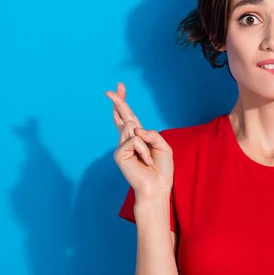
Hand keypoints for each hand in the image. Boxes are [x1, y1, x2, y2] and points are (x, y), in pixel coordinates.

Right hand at [106, 83, 173, 199]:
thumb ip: (151, 133)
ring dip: (146, 144)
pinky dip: (144, 151)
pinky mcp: (119, 154)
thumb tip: (134, 128)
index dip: (123, 102)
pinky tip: (144, 162)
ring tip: (148, 159)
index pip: (129, 117)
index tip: (119, 87)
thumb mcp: (163, 146)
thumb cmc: (161, 169)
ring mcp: (122, 147)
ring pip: (132, 128)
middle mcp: (127, 140)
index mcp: (138, 137)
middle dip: (118, 102)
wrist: (158, 187)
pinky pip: (134, 141)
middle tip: (110, 89)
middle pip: (122, 116)